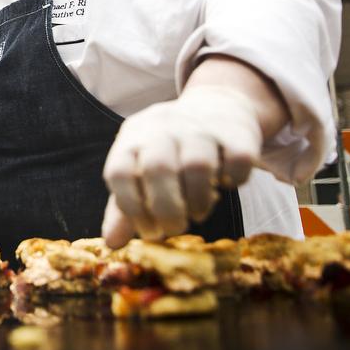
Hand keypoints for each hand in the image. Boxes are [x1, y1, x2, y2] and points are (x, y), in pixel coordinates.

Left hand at [101, 85, 261, 244]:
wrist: (217, 106)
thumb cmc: (171, 150)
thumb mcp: (140, 170)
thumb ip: (125, 207)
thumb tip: (113, 244)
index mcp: (132, 138)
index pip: (119, 172)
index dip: (131, 208)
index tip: (148, 230)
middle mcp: (163, 127)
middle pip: (158, 167)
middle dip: (167, 208)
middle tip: (175, 227)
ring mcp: (200, 126)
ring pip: (198, 165)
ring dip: (198, 200)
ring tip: (198, 212)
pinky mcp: (236, 131)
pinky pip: (237, 160)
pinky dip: (234, 180)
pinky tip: (226, 183)